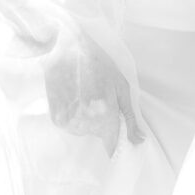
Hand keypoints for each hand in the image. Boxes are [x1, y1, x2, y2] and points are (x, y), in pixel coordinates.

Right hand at [43, 27, 144, 156]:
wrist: (69, 49)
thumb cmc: (99, 64)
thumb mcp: (121, 87)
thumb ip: (129, 118)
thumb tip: (138, 141)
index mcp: (105, 115)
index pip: (112, 146)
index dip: (116, 144)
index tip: (118, 140)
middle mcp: (85, 122)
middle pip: (98, 135)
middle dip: (102, 121)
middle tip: (99, 97)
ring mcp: (68, 121)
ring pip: (83, 131)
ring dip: (87, 119)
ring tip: (85, 95)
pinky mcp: (56, 118)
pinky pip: (70, 126)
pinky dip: (74, 116)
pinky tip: (74, 97)